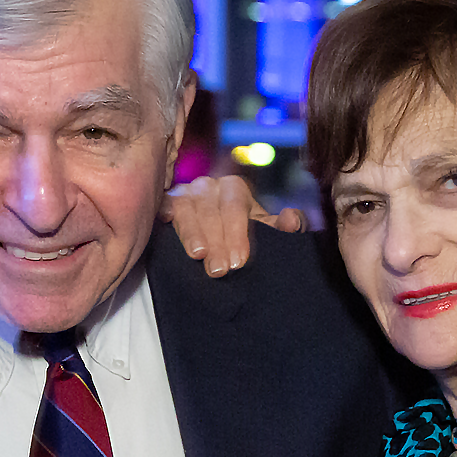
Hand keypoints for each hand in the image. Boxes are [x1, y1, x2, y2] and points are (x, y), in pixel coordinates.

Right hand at [160, 175, 307, 276]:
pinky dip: (165, 212)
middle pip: (211, 210)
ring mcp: (186, 193)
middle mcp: (210, 186)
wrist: (215, 238)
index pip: (236, 207)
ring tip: (197, 256)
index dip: (237, 234)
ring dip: (192, 233)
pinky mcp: (166, 202)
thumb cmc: (241, 235)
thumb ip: (282, 229)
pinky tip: (165, 223)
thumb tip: (292, 219)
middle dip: (216, 242)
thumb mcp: (264, 233)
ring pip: (187, 209)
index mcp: (235, 189)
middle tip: (220, 270)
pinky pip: (164, 204)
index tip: (239, 261)